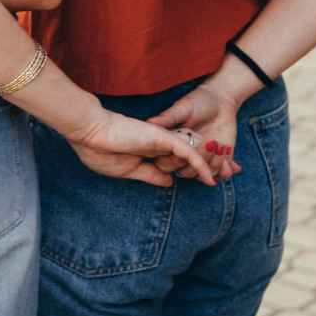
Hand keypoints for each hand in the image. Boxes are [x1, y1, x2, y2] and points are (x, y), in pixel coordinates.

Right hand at [64, 110, 217, 187]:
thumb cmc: (100, 152)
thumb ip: (151, 175)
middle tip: (226, 173)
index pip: (173, 163)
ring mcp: (160, 140)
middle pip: (187, 158)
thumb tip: (168, 182)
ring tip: (225, 174)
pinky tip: (210, 178)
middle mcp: (157, 144)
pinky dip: (199, 166)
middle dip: (206, 167)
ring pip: (190, 154)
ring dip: (208, 166)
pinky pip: (187, 154)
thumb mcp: (128, 171)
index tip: (204, 181)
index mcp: (146, 151)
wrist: (89, 133)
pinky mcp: (163, 139)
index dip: (188, 172)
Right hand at [148, 83, 243, 179]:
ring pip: (205, 175)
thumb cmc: (198, 102)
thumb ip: (168, 118)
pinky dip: (226, 171)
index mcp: (172, 145)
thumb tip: (149, 122)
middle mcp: (186, 155)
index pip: (168, 163)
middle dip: (201, 160)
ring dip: (215, 164)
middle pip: (187, 173)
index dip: (178, 159)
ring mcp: (203, 159)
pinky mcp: (219, 159)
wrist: (220, 101)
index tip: (193, 143)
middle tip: (211, 141)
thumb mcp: (182, 108)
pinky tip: (231, 163)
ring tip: (220, 145)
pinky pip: (221, 174)